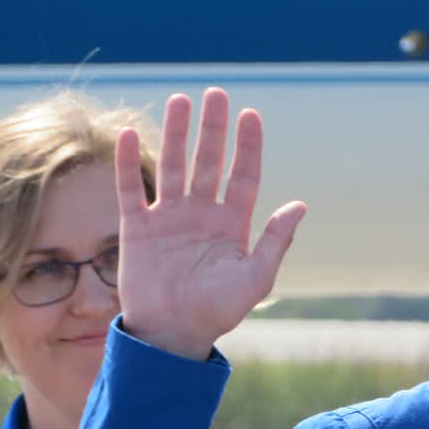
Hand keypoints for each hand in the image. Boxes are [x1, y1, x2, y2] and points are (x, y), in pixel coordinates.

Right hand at [115, 87, 306, 359]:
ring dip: (177, 135)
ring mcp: (169, 219)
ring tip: (182, 100)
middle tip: (217, 94)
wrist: (174, 335)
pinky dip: (129, 164)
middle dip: (213, 130)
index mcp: (232, 226)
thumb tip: (300, 204)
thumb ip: (275, 240)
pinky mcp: (138, 228)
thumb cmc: (219, 311)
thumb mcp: (256, 277)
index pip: (243, 176)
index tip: (251, 116)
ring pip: (173, 167)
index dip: (247, 147)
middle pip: (209, 162)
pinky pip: (131, 189)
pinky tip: (132, 134)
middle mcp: (202, 216)